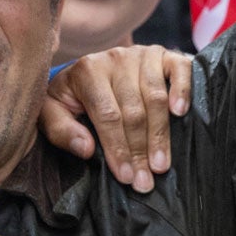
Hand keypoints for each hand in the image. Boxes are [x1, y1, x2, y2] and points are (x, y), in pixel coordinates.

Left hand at [39, 46, 191, 191]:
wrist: (89, 68)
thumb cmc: (71, 97)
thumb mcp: (53, 113)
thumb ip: (61, 131)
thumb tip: (86, 148)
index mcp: (87, 71)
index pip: (107, 115)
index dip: (117, 147)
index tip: (125, 176)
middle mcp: (115, 58)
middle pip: (134, 110)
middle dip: (139, 150)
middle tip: (144, 181)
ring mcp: (142, 54)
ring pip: (156, 97)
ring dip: (160, 134)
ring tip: (161, 165)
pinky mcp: (164, 54)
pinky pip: (180, 69)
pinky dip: (182, 90)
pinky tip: (180, 113)